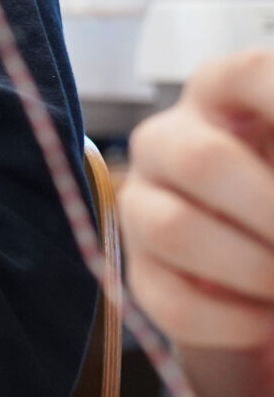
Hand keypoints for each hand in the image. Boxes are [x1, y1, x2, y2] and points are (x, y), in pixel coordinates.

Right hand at [125, 50, 273, 351]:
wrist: (262, 253)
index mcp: (225, 95)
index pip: (250, 74)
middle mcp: (171, 140)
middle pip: (201, 161)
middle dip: (270, 211)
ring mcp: (143, 203)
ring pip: (173, 230)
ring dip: (254, 269)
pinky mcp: (136, 270)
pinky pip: (170, 301)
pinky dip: (234, 322)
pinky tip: (268, 319)